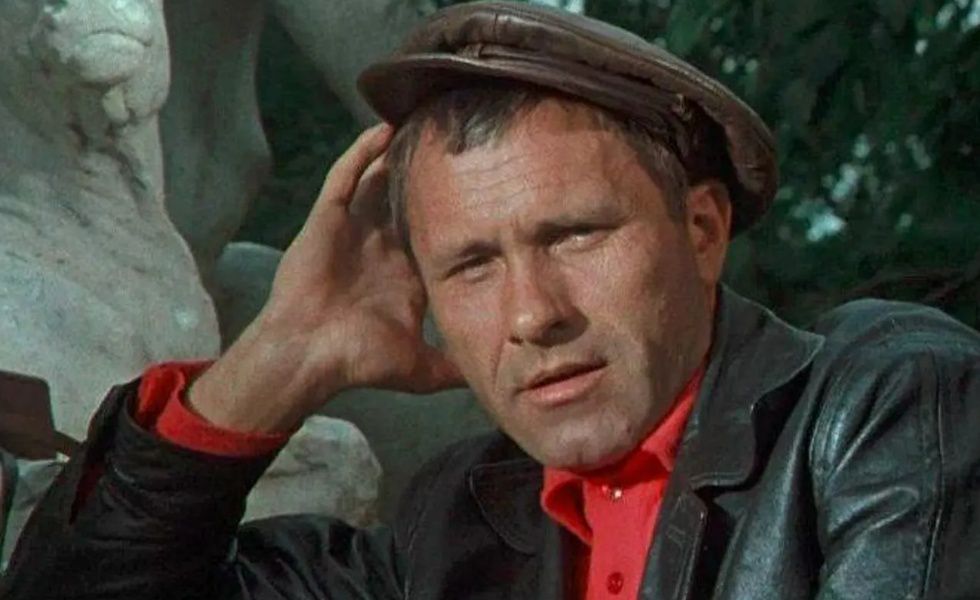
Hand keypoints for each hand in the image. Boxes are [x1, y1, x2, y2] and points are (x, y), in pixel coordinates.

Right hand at [187, 124, 463, 432]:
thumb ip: (454, 367)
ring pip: (380, 180)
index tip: (491, 186)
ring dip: (398, 153)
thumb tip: (494, 378)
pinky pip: (347, 176)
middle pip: (409, 197)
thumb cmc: (360, 360)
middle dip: (430, 172)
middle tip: (461, 141)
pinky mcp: (328, 218)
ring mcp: (353, 229)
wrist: (310, 355)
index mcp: (404, 273)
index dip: (460, 211)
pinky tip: (384, 128)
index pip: (436, 232)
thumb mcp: (421, 366)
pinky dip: (363, 152)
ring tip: (425, 122)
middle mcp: (381, 245)